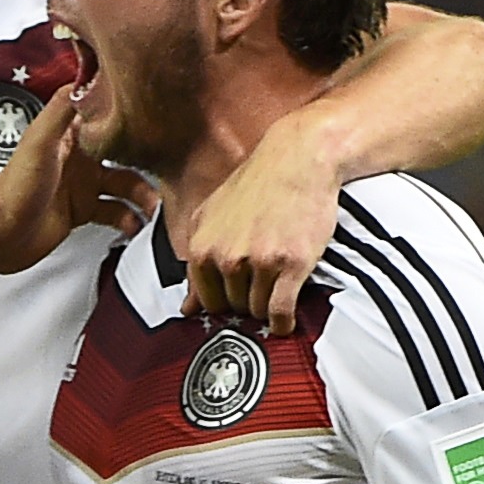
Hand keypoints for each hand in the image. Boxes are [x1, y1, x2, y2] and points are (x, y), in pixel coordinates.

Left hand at [0, 93, 155, 273]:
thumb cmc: (12, 188)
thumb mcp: (39, 140)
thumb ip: (62, 107)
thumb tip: (87, 74)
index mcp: (68, 135)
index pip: (106, 117)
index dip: (131, 117)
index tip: (159, 119)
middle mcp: (77, 158)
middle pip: (125, 153)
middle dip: (147, 162)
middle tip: (165, 171)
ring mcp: (80, 185)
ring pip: (125, 184)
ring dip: (142, 195)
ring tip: (151, 206)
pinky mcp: (81, 210)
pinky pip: (115, 211)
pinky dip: (128, 218)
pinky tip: (132, 224)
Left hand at [181, 112, 340, 334]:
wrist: (297, 160)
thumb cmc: (254, 186)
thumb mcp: (210, 218)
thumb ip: (196, 262)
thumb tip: (187, 309)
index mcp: (202, 247)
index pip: (207, 301)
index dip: (224, 303)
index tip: (238, 297)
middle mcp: (226, 257)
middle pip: (234, 308)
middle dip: (247, 302)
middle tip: (263, 283)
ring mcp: (260, 261)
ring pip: (258, 311)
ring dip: (268, 308)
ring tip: (278, 287)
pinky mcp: (292, 264)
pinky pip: (281, 310)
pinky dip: (284, 322)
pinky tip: (287, 320)